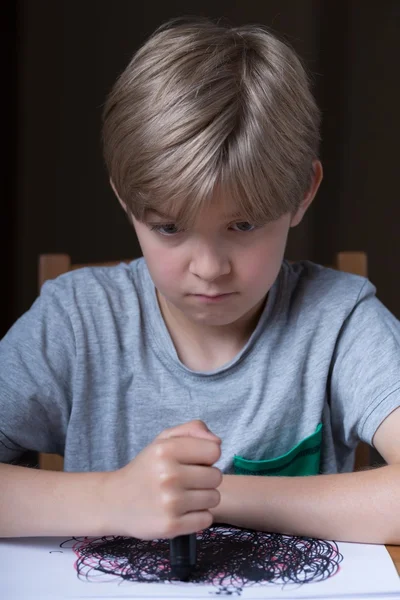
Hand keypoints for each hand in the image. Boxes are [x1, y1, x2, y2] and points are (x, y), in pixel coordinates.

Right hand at [101, 420, 221, 538]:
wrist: (115, 502)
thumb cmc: (145, 469)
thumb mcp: (163, 441)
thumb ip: (192, 430)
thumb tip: (217, 442)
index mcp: (166, 450)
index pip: (214, 450)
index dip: (206, 456)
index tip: (192, 462)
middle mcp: (168, 475)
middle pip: (216, 476)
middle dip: (205, 479)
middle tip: (186, 481)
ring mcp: (170, 502)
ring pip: (214, 498)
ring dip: (202, 498)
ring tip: (182, 496)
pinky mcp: (171, 525)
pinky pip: (206, 519)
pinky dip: (197, 517)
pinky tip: (181, 512)